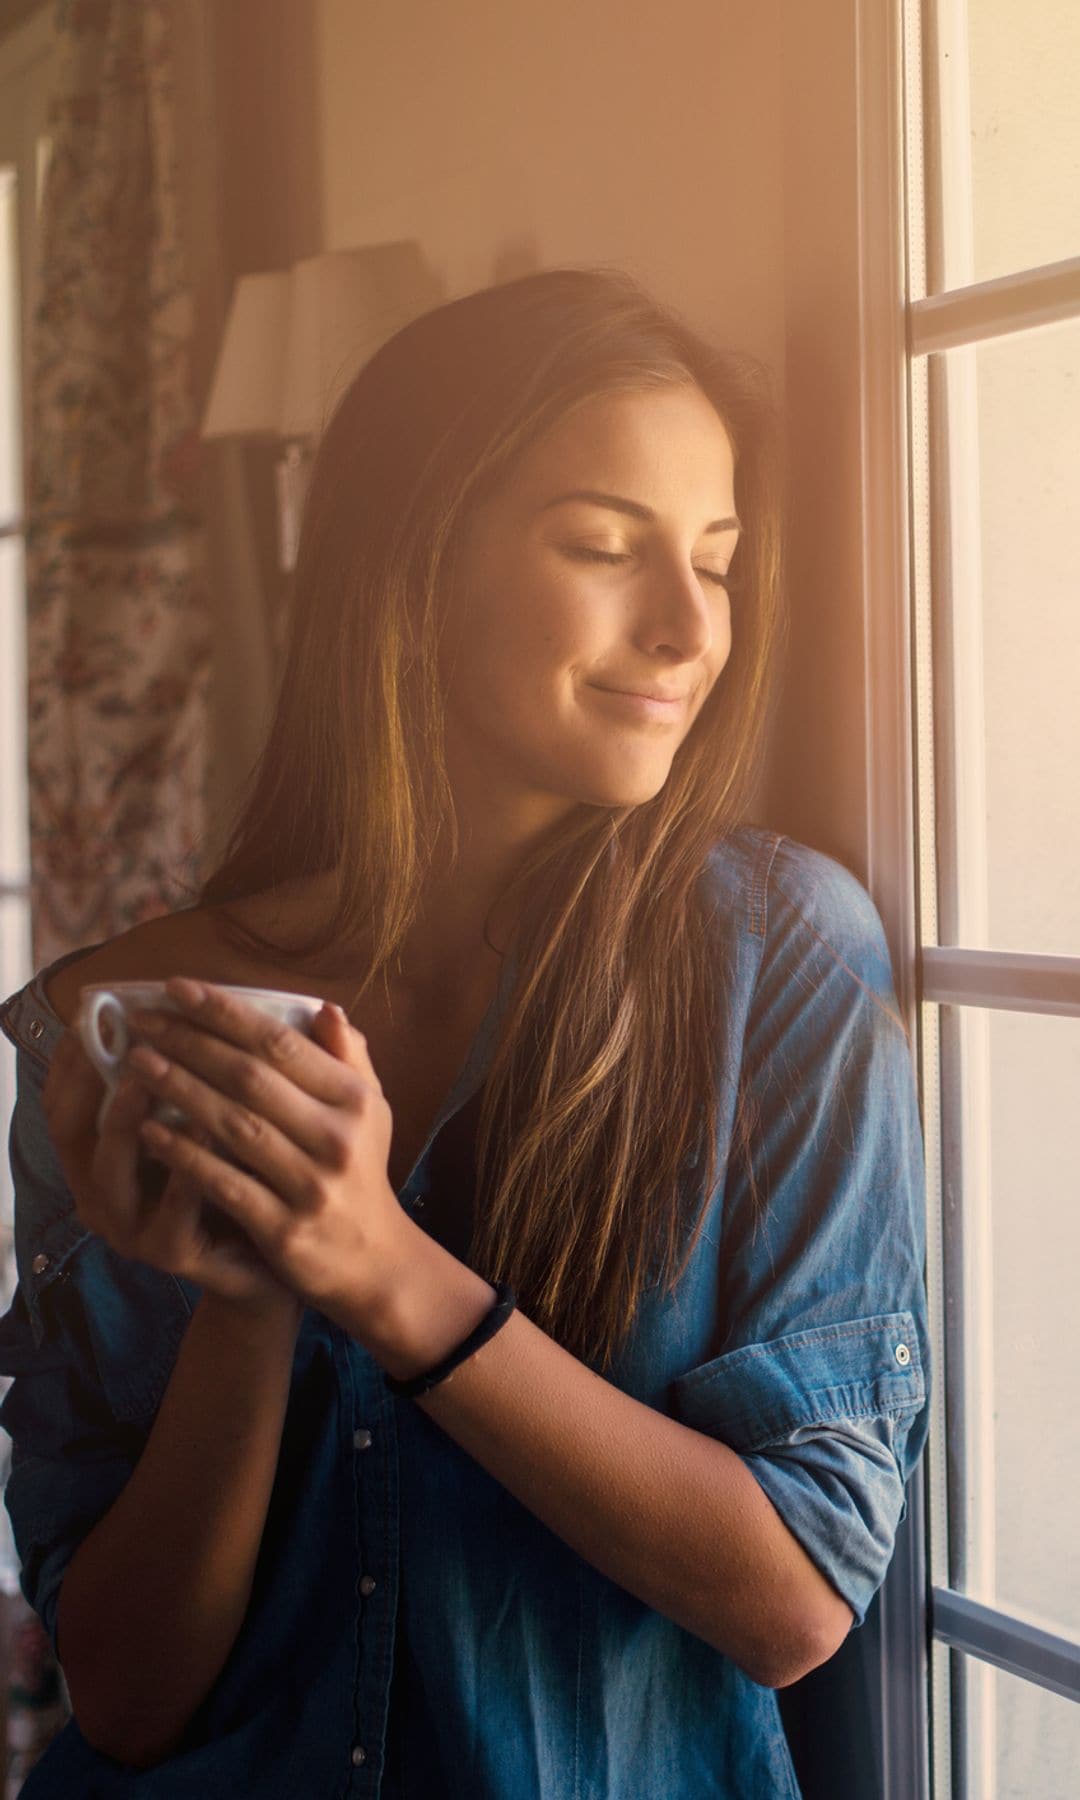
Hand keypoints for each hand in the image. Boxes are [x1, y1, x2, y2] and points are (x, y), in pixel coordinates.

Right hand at [41, 1029, 294, 1314]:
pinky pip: (171, 1212)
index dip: (71, 1055)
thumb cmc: (236, 1172)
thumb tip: (188, 995)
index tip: (88, 1008)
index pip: (65, 1100)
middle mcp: (102, 1192)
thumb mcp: (206, 1117)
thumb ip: (190, 1071)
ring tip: (152, 1073)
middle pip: (73, 1130)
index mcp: (101, 1156)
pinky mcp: (171, 1255)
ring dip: (128, 1117)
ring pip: (112, 1170)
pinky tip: (208, 1131)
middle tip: (120, 1030)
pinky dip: (185, 1170)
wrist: (272, 1253)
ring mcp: (131, 1229)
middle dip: (91, 1077)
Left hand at [115, 978, 415, 1336]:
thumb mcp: (370, 1110)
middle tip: (144, 1020)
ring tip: (136, 1062)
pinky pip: (224, 1184)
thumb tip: (324, 1006)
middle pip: (250, 1078)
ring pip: (232, 1126)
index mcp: (354, 1098)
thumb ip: (349, 1056)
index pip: (281, 1041)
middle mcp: (336, 1138)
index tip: (178, 988)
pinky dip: (184, 1155)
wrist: (373, 1261)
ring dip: (178, 1089)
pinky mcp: (284, 1230)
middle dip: (191, 1043)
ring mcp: (311, 1186)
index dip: (225, 1012)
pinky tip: (148, 1131)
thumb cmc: (359, 1171)